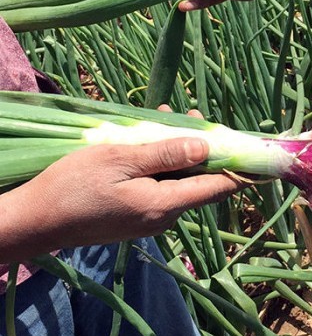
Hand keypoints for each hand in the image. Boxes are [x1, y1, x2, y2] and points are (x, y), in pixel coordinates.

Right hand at [7, 136, 243, 254]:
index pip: (217, 188)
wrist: (34, 220)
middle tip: (192, 115)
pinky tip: (150, 140)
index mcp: (164, 205)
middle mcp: (164, 217)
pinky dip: (162, 163)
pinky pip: (161, 187)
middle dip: (202, 148)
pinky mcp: (136, 216)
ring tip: (168, 117)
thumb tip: (206, 147)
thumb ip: (166, 155)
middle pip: (199, 181)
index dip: (239, 168)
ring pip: (179, 181)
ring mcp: (150, 219)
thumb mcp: (120, 160)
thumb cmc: (74, 186)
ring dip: (178, 152)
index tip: (253, 148)